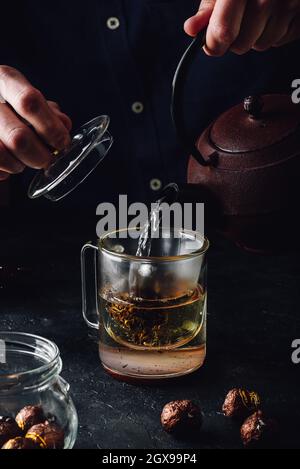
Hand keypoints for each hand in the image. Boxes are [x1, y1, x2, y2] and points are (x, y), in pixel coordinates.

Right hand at [0, 66, 71, 180]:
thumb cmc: (13, 109)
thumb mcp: (31, 102)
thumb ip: (49, 112)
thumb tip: (63, 124)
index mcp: (4, 79)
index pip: (29, 101)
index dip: (51, 127)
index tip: (62, 142)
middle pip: (18, 137)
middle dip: (40, 155)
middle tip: (47, 160)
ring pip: (2, 154)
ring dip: (19, 165)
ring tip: (23, 161)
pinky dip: (5, 171)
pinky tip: (7, 165)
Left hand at [184, 0, 299, 55]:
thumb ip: (209, 8)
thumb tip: (192, 29)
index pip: (223, 32)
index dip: (213, 43)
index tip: (211, 43)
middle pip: (240, 45)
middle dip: (236, 39)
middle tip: (241, 17)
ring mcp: (288, 5)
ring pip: (260, 45)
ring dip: (256, 35)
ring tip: (261, 12)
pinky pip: (279, 41)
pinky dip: (275, 32)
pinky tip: (276, 13)